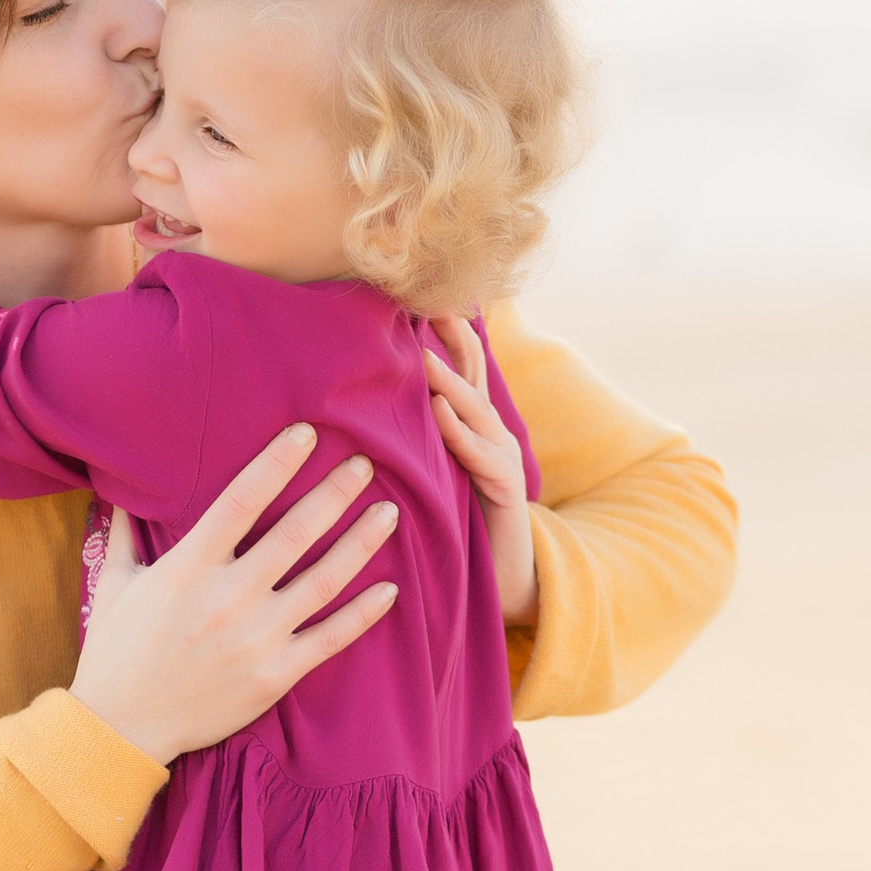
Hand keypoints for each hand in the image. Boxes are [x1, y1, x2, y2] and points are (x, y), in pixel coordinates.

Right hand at [70, 425, 400, 768]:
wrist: (121, 728)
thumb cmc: (115, 652)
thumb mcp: (113, 583)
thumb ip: (126, 532)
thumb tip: (123, 484)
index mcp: (187, 569)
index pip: (241, 502)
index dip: (276, 463)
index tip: (307, 433)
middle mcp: (227, 599)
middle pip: (295, 533)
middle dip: (334, 493)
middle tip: (365, 463)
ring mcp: (256, 639)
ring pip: (324, 581)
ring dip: (360, 542)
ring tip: (388, 512)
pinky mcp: (275, 676)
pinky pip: (331, 638)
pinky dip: (364, 613)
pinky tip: (390, 588)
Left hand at [425, 315, 539, 628]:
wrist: (504, 576)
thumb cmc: (459, 523)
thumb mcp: (434, 470)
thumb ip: (415, 437)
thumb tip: (365, 404)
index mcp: (473, 424)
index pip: (462, 365)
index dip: (445, 330)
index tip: (418, 295)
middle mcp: (491, 432)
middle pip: (474, 373)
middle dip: (454, 337)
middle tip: (428, 300)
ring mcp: (501, 457)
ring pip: (474, 410)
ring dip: (447, 381)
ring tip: (419, 356)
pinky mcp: (504, 489)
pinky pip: (480, 456)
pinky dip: (460, 432)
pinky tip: (439, 412)